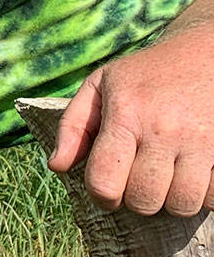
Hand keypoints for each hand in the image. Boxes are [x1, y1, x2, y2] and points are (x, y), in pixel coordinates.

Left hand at [49, 39, 213, 216]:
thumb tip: (57, 166)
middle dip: (136, 200)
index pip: (105, 182)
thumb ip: (73, 126)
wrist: (207, 51)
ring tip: (167, 179)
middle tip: (138, 182)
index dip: (101, 196)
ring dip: (171, 201)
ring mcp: (202, 141)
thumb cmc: (147, 74)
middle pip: (144, 201)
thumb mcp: (101, 85)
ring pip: (182, 205)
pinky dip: (205, 195)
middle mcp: (164, 130)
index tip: (107, 189)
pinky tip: (195, 174)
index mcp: (126, 114)